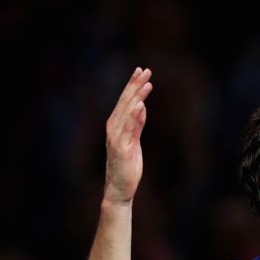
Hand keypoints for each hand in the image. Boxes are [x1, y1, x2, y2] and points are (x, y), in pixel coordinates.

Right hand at [104, 68, 152, 204]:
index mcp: (116, 126)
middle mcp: (113, 129)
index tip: (141, 71)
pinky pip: (129, 130)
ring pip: (126, 113)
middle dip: (134, 85)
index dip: (132, 85)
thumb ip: (137, 125)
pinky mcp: (122, 149)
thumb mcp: (134, 142)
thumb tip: (142, 107)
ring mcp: (117, 139)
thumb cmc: (127, 166)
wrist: (119, 189)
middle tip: (144, 70)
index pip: (125, 101)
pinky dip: (134, 117)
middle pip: (125, 103)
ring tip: (146, 83)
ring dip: (136, 97)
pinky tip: (140, 105)